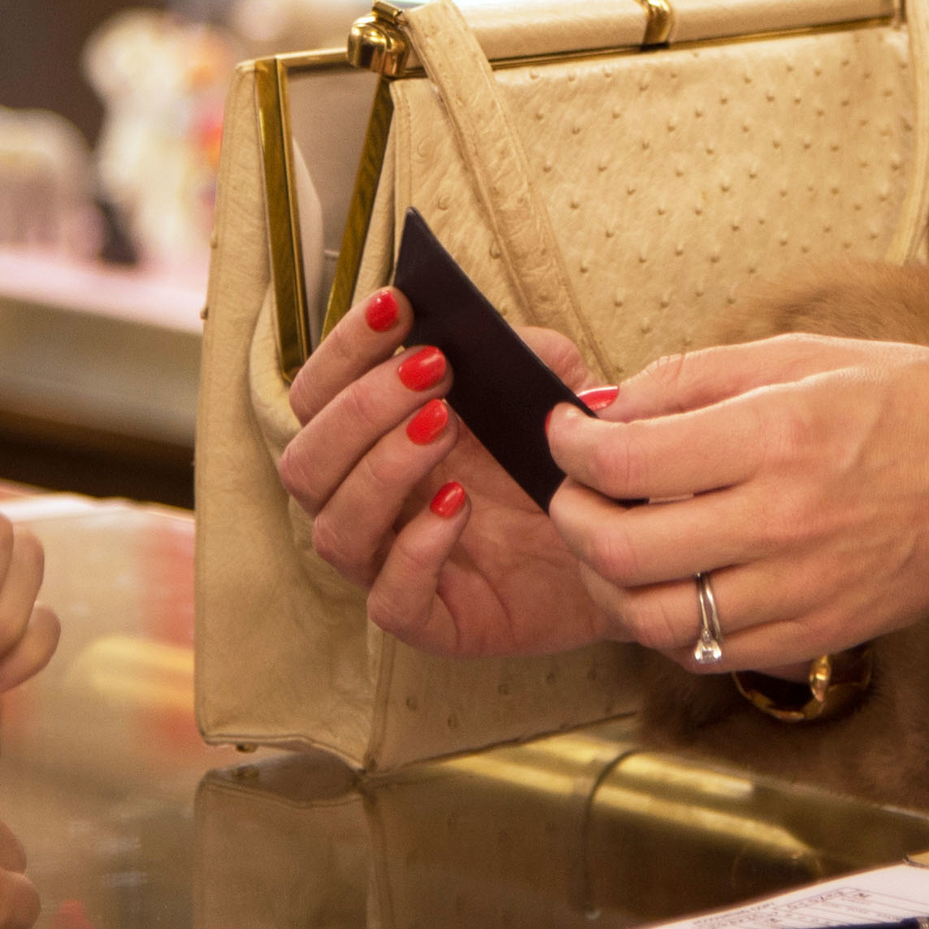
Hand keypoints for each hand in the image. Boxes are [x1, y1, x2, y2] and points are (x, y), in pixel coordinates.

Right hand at [277, 286, 610, 659]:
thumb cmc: (565, 462)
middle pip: (305, 461)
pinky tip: (457, 506)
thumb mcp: (555, 390)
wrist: (623, 544)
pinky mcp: (432, 621)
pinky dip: (415, 549)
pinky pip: (390, 601)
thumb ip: (526, 353)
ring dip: (382, 468)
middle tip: (434, 372)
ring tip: (445, 426)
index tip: (397, 306)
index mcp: (375, 439)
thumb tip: (488, 334)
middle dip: (360, 408)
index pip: (317, 394)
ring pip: (333, 529)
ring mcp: (392, 564)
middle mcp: (369, 502)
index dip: (344, 348)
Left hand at [543, 335, 928, 673]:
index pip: (629, 459)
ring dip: (612, 586)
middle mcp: (784, 521)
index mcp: (779, 437)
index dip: (572, 446)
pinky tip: (675, 584)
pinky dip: (672, 626)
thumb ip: (700, 378)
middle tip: (572, 494)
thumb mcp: (809, 353)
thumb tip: (614, 407)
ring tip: (612, 547)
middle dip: (572, 520)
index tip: (564, 434)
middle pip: (625, 549)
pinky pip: (714, 653)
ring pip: (658, 619)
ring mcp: (803, 588)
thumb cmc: (920, 403)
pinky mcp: (820, 633)